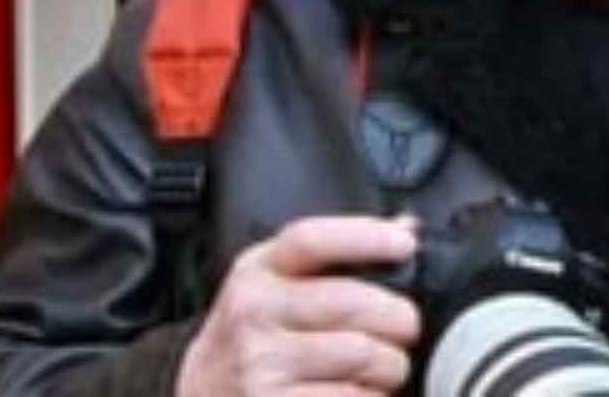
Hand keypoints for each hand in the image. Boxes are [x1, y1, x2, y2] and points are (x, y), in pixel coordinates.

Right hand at [176, 214, 421, 395]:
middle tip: (404, 329)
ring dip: (392, 366)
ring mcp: (261, 364)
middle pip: (355, 302)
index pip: (312, 240)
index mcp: (257, 271)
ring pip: (365, 355)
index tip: (405, 246)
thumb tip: (406, 228)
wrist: (202, 394)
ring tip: (383, 367)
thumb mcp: (275, 282)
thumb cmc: (253, 336)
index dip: (367, 237)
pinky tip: (357, 392)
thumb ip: (336, 253)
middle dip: (400, 319)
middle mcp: (254, 313)